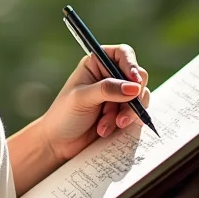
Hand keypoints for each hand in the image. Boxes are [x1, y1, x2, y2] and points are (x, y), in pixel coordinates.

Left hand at [40, 44, 150, 163]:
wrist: (59, 143)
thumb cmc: (64, 115)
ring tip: (106, 126)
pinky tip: (106, 130)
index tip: (135, 82)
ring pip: (139, 97)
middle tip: (121, 115)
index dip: (132, 65)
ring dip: (126, 113)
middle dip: (131, 97)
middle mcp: (109, 76)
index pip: (123, 54)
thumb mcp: (82, 98)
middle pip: (137, 77)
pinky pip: (136, 113)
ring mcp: (118, 95)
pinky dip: (126, 122)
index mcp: (97, 64)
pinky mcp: (122, 112)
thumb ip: (107, 89)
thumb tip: (134, 87)